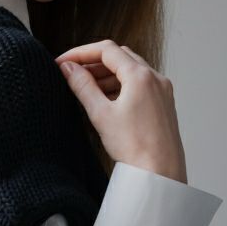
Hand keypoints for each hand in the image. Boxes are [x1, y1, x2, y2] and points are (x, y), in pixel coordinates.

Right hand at [55, 40, 187, 182]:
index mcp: (140, 76)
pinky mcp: (164, 104)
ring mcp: (162, 91)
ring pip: (130, 71)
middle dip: (94, 62)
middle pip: (120, 57)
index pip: (106, 50)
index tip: (62, 62)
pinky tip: (106, 100)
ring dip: (107, 75)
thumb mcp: (101, 114)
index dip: (81, 53)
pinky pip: (140, 85)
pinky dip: (121, 86)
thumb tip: (68, 68)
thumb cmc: (134, 148)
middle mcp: (155, 79)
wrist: (160, 175)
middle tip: (72, 73)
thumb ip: (83, 87)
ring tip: (85, 88)